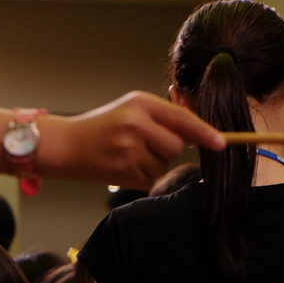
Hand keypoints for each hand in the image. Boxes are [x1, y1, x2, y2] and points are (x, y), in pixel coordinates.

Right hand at [40, 91, 224, 189]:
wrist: (62, 145)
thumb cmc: (97, 128)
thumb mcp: (128, 111)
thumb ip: (160, 119)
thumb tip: (197, 136)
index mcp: (139, 104)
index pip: (182, 119)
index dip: (204, 133)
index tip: (221, 144)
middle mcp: (135, 124)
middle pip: (176, 146)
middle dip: (167, 151)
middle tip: (143, 146)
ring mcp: (128, 149)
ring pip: (163, 165)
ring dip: (152, 165)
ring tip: (126, 156)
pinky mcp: (122, 170)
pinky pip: (149, 179)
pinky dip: (141, 176)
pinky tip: (121, 167)